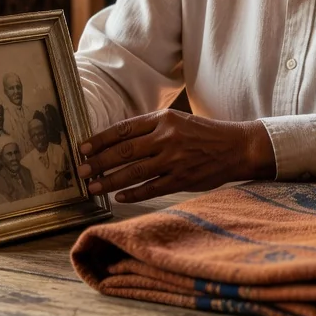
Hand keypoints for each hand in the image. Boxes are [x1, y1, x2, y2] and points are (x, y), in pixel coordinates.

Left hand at [79, 110, 275, 202]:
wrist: (235, 147)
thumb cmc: (202, 133)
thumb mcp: (176, 120)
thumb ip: (150, 127)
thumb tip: (117, 140)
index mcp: (163, 119)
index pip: (123, 129)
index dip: (100, 139)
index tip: (83, 148)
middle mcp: (166, 137)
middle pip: (124, 151)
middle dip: (98, 162)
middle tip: (80, 171)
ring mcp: (174, 160)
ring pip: (133, 172)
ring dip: (109, 181)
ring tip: (92, 186)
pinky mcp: (181, 180)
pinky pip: (151, 188)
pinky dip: (133, 193)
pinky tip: (118, 196)